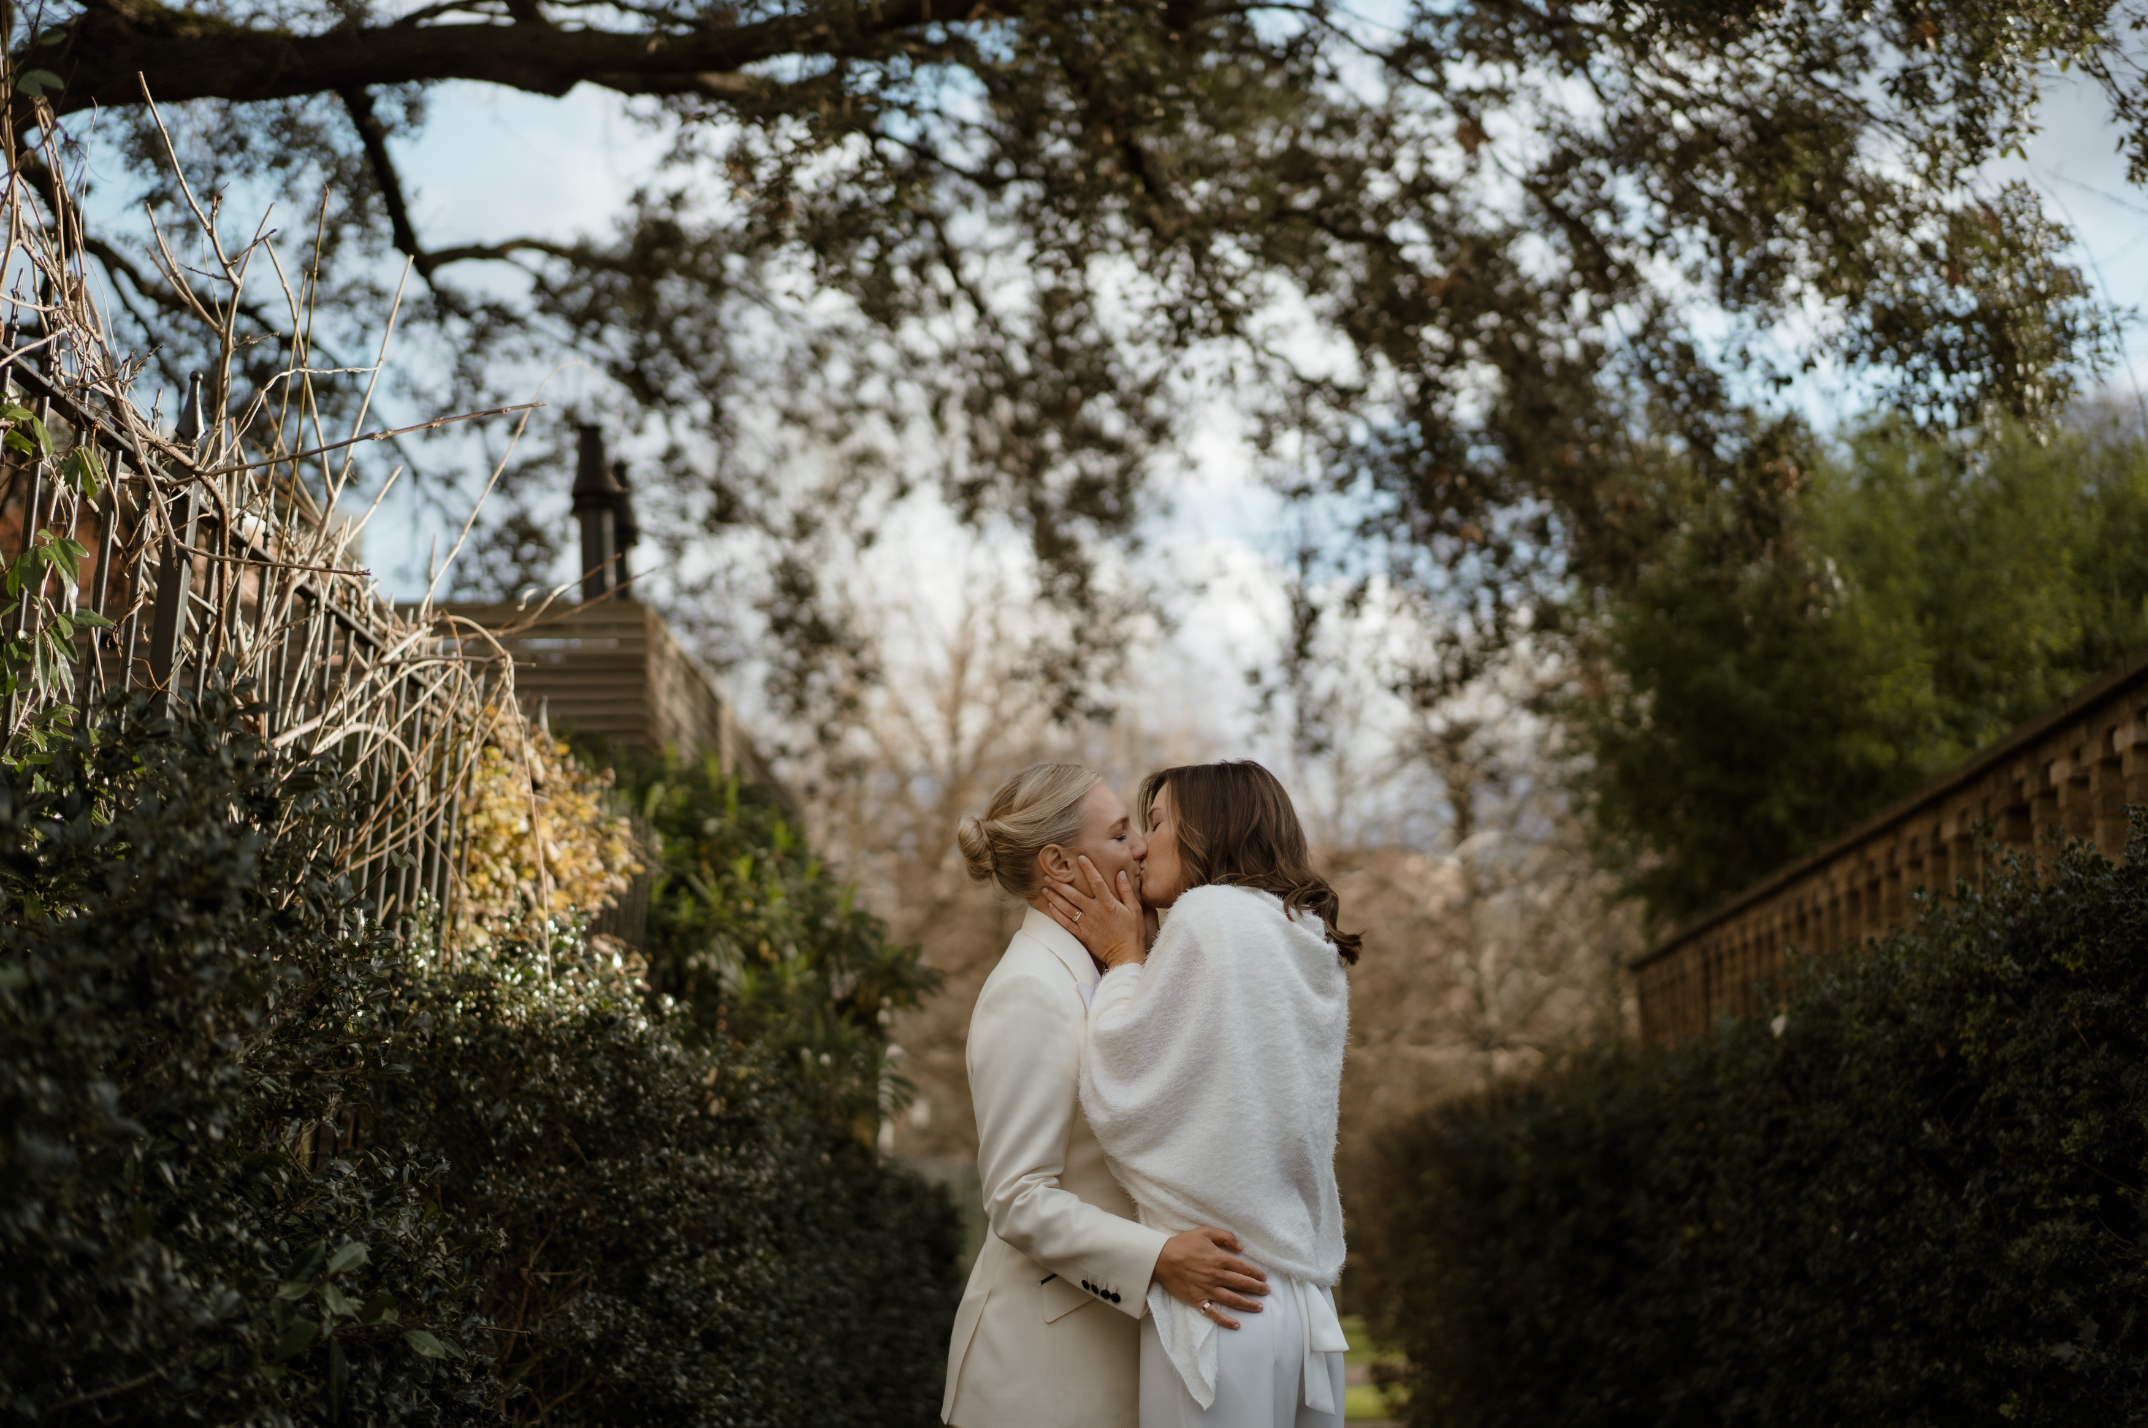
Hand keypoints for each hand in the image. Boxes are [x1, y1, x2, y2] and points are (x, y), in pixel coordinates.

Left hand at [1040, 855, 1145, 967]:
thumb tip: (1120, 873)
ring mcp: (1087, 924)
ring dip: (1054, 897)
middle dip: (1060, 884)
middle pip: (1074, 894)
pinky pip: (1066, 923)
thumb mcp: (1135, 910)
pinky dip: (1057, 914)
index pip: (1097, 882)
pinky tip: (1050, 906)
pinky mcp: (1082, 935)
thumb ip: (1127, 891)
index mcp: (1108, 904)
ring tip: (1045, 888)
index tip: (1080, 858)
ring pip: (1066, 907)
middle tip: (1048, 874)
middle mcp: (1095, 912)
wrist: (1126, 956)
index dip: (1088, 869)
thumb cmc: (1133, 933)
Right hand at [1152, 1227, 1267, 1329]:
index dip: (1256, 1273)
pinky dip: (1226, 1321)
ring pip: (1233, 1300)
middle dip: (1257, 1289)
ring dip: (1248, 1304)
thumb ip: (1225, 1236)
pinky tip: (1236, 1325)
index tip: (1264, 1278)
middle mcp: (1216, 1276)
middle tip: (1266, 1292)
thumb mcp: (1205, 1232)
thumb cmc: (1183, 1244)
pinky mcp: (1197, 1301)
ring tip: (1259, 1307)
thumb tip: (1240, 1247)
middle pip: (1242, 1284)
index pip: (1244, 1268)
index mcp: (1220, 1259)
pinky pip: (1214, 1313)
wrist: (1161, 1258)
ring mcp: (1207, 1290)